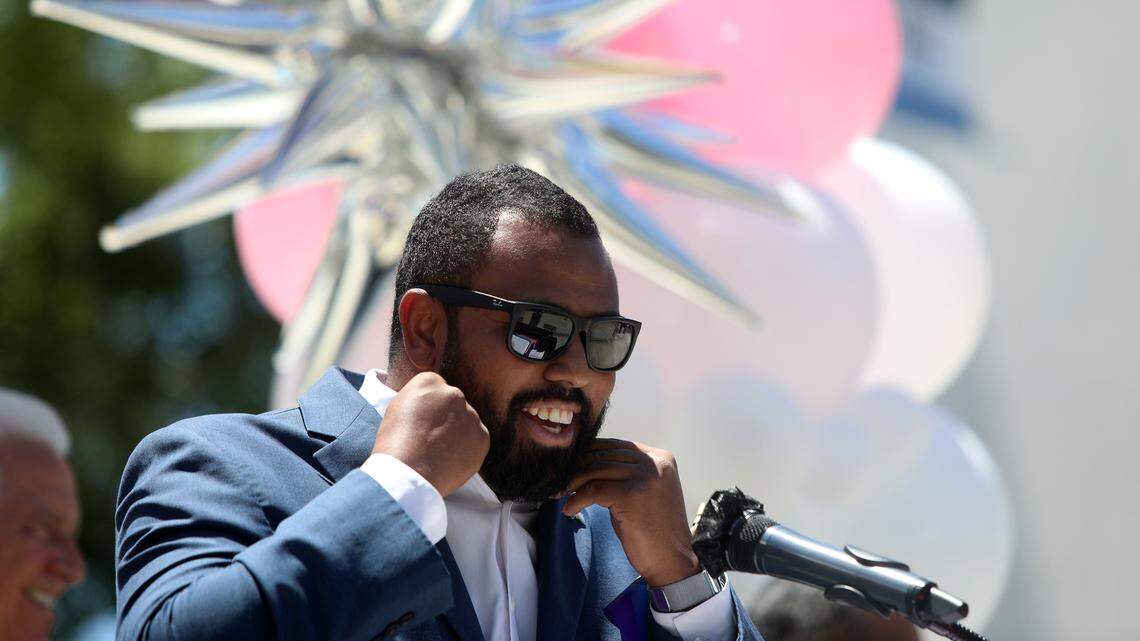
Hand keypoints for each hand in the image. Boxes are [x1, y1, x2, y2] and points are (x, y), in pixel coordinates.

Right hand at [372, 372, 489, 495]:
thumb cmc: (394, 445)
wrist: (408, 473)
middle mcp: (454, 393)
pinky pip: (476, 440)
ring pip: (466, 422)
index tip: (420, 423)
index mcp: (429, 381)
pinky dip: (467, 450)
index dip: (427, 409)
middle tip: (430, 441)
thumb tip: (431, 407)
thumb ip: (419, 401)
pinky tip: (449, 460)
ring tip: (437, 454)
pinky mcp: (482, 436)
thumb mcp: (397, 409)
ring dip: (457, 434)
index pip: (435, 389)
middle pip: (452, 404)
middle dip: (445, 419)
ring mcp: (471, 415)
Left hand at [561, 438, 700, 586]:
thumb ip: (625, 472)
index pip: (615, 446)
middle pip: (604, 456)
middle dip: (577, 468)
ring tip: (560, 494)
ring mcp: (646, 477)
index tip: (569, 467)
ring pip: (596, 470)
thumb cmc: (653, 529)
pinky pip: (594, 490)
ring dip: (573, 483)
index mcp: (660, 458)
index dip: (588, 455)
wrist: (671, 561)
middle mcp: (655, 462)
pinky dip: (577, 499)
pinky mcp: (632, 494)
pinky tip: (570, 509)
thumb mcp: (643, 491)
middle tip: (558, 481)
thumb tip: (586, 462)